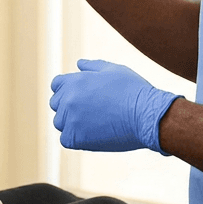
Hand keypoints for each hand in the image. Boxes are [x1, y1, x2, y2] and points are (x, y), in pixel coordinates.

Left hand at [50, 59, 181, 153]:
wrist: (146, 116)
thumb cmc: (133, 91)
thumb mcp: (114, 70)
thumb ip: (93, 66)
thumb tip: (78, 64)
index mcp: (75, 81)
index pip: (57, 85)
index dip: (68, 90)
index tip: (82, 97)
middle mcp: (68, 99)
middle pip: (56, 104)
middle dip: (70, 106)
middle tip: (93, 112)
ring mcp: (70, 119)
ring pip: (60, 122)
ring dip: (72, 123)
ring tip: (96, 123)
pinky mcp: (75, 138)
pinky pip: (66, 139)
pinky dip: (77, 139)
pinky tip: (94, 135)